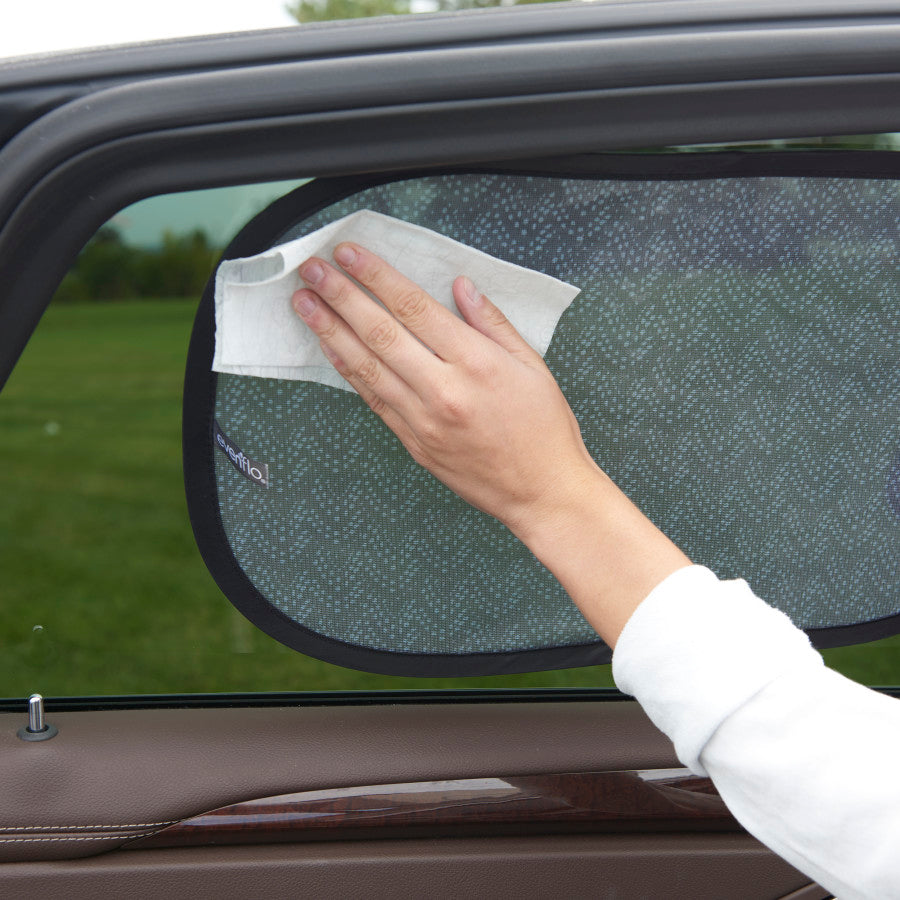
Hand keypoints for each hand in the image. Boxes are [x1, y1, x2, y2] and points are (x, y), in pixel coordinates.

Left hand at [291, 243, 599, 541]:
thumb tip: (461, 288)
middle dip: (342, 297)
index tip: (350, 254)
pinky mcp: (414, 444)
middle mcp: (444, 390)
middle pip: (382, 334)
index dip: (378, 277)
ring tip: (305, 304)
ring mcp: (424, 420)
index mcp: (477, 363)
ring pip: (368, 367)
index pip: (415, 308)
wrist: (542, 493)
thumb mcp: (533, 366)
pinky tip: (330, 348)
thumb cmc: (544, 429)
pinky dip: (349, 371)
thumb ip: (493, 324)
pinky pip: (374, 400)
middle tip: (313, 271)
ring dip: (332, 332)